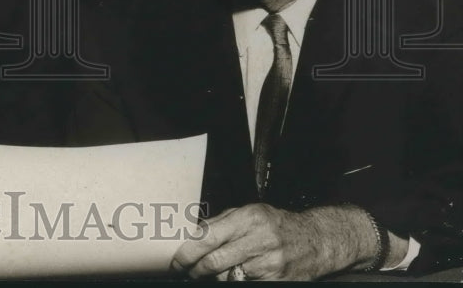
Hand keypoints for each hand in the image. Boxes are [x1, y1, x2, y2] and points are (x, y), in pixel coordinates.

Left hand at [171, 204, 378, 280]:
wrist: (316, 241)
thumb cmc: (279, 225)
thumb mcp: (251, 213)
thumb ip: (222, 222)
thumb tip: (194, 234)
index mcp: (249, 218)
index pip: (209, 236)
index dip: (188, 251)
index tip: (177, 260)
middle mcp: (259, 240)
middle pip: (216, 261)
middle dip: (196, 270)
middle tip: (188, 271)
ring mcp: (269, 264)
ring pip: (228, 277)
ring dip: (214, 278)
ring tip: (210, 273)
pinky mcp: (277, 281)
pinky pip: (246, 285)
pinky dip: (235, 282)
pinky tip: (233, 276)